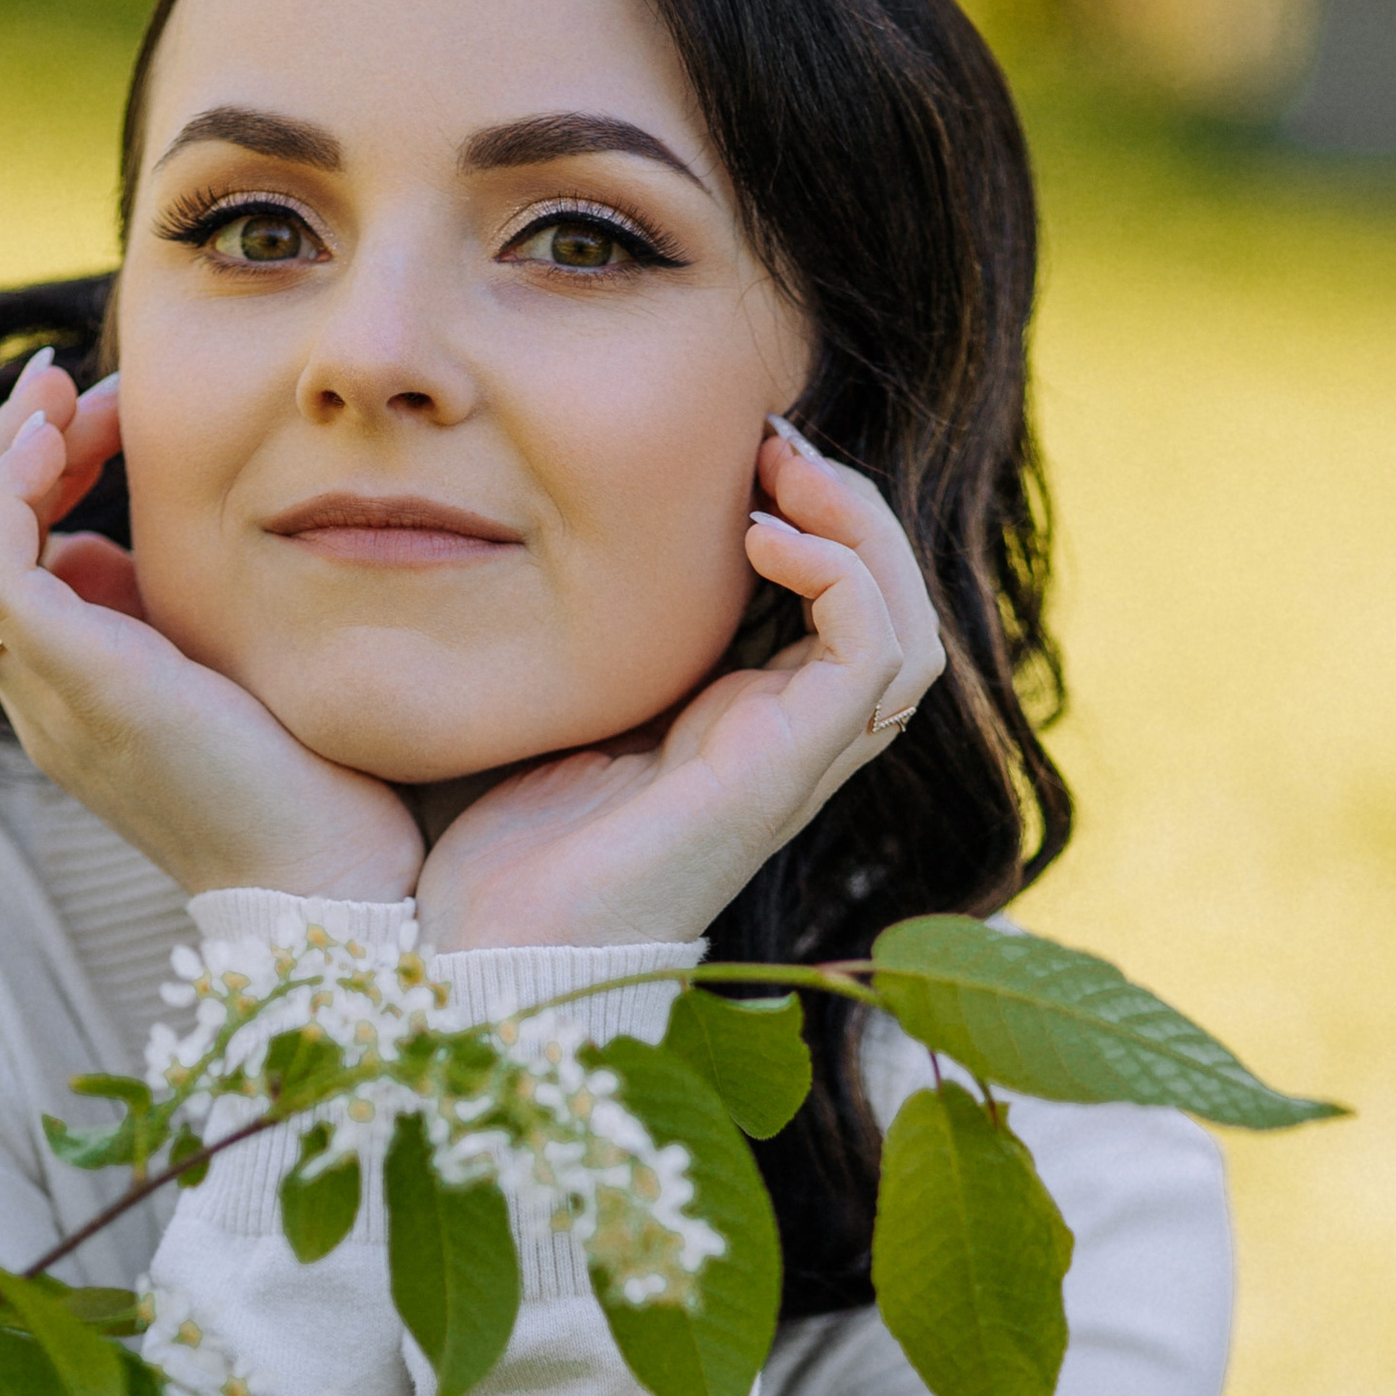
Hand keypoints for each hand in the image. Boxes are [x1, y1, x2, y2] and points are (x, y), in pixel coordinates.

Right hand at [0, 354, 421, 905]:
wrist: (332, 881)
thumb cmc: (313, 786)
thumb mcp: (233, 673)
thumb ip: (181, 615)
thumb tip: (137, 538)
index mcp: (78, 698)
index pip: (5, 574)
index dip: (33, 480)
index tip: (99, 413)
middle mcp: (45, 703)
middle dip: (5, 454)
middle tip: (64, 381)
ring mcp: (54, 699)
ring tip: (57, 392)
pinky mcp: (85, 685)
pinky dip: (7, 492)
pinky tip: (57, 435)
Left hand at [413, 423, 944, 951]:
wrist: (487, 953)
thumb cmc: (497, 853)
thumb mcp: (548, 711)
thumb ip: (579, 644)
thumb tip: (534, 537)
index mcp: (736, 731)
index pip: (835, 617)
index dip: (816, 521)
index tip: (745, 451)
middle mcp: (781, 748)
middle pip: (894, 616)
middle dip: (851, 509)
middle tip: (773, 443)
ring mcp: (788, 764)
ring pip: (907, 632)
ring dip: (863, 530)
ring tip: (785, 472)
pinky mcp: (778, 774)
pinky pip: (873, 656)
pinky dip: (842, 577)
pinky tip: (760, 540)